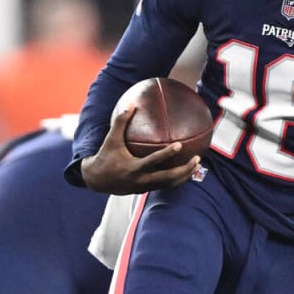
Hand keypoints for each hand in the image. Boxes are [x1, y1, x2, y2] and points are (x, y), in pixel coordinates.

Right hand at [79, 104, 201, 194]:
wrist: (97, 180)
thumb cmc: (105, 156)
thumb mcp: (111, 139)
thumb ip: (121, 121)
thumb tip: (131, 103)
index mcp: (134, 168)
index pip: (153, 161)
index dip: (167, 154)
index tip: (180, 145)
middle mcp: (141, 180)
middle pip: (168, 178)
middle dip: (184, 170)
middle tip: (197, 158)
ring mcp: (144, 187)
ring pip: (169, 184)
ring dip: (184, 176)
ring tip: (197, 165)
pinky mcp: (145, 190)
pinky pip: (165, 185)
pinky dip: (176, 179)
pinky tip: (185, 170)